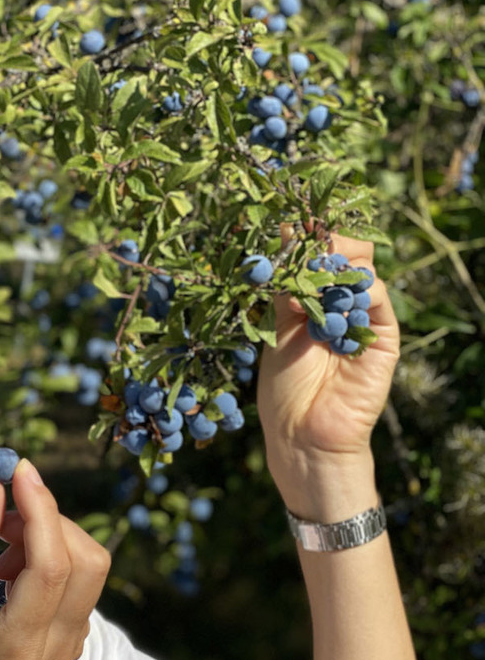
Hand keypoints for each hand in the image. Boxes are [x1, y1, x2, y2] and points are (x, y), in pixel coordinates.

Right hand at [0, 460, 108, 659]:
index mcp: (18, 648)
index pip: (52, 567)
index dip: (40, 509)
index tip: (16, 469)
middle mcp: (57, 650)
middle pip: (85, 561)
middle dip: (46, 520)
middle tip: (0, 517)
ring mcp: (72, 647)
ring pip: (89, 566)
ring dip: (49, 537)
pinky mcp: (75, 638)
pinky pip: (80, 579)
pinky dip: (51, 556)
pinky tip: (10, 571)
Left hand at [257, 231, 400, 515]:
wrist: (303, 436)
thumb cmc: (283, 390)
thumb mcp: (276, 331)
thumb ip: (283, 288)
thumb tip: (279, 238)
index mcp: (310, 304)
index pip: (315, 259)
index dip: (305, 240)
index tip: (287, 223)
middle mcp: (339, 307)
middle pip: (343, 256)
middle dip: (324, 243)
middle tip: (304, 238)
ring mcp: (364, 319)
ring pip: (362, 270)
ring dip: (338, 263)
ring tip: (315, 269)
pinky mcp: (384, 336)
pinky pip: (379, 299)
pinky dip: (359, 288)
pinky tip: (338, 292)